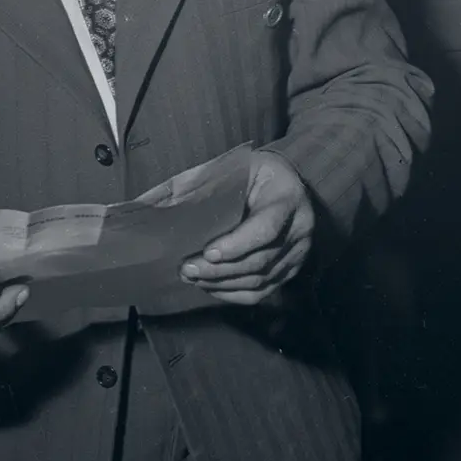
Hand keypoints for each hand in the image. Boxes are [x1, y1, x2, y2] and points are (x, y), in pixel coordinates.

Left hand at [180, 151, 314, 304]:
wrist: (287, 183)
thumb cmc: (257, 172)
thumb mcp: (239, 166)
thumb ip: (208, 183)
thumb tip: (160, 202)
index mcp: (288, 197)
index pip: (267, 228)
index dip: (237, 245)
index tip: (207, 252)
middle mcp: (300, 228)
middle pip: (260, 259)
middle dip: (220, 269)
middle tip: (187, 269)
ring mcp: (299, 252)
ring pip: (260, 279)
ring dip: (222, 283)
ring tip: (193, 278)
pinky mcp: (292, 269)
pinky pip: (263, 292)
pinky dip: (234, 293)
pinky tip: (211, 286)